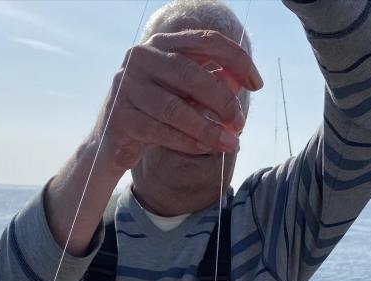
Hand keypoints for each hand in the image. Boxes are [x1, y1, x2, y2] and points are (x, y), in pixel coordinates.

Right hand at [95, 30, 262, 172]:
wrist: (113, 141)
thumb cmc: (155, 113)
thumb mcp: (182, 94)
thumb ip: (206, 85)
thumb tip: (239, 84)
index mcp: (161, 44)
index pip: (206, 41)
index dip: (237, 61)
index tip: (257, 84)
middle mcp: (141, 58)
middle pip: (191, 75)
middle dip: (222, 101)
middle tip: (240, 122)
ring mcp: (127, 87)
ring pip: (176, 108)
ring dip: (208, 128)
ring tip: (230, 143)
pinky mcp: (121, 118)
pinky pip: (161, 131)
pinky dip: (187, 141)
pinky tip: (205, 148)